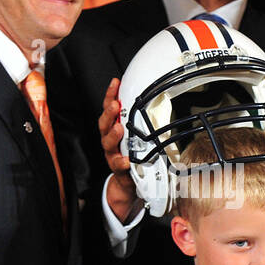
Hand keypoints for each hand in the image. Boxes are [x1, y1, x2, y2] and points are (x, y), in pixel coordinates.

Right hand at [99, 79, 139, 223]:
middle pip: (104, 124)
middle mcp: (110, 140)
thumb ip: (143, 121)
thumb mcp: (137, 135)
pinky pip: (118, 165)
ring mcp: (112, 154)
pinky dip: (121, 162)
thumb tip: (161, 101)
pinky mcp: (118, 168)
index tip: (115, 83)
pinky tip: (125, 159)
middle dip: (109, 113)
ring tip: (119, 128)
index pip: (109, 109)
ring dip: (113, 135)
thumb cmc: (133, 154)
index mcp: (114, 128)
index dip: (110, 95)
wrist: (128, 181)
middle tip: (115, 105)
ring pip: (107, 143)